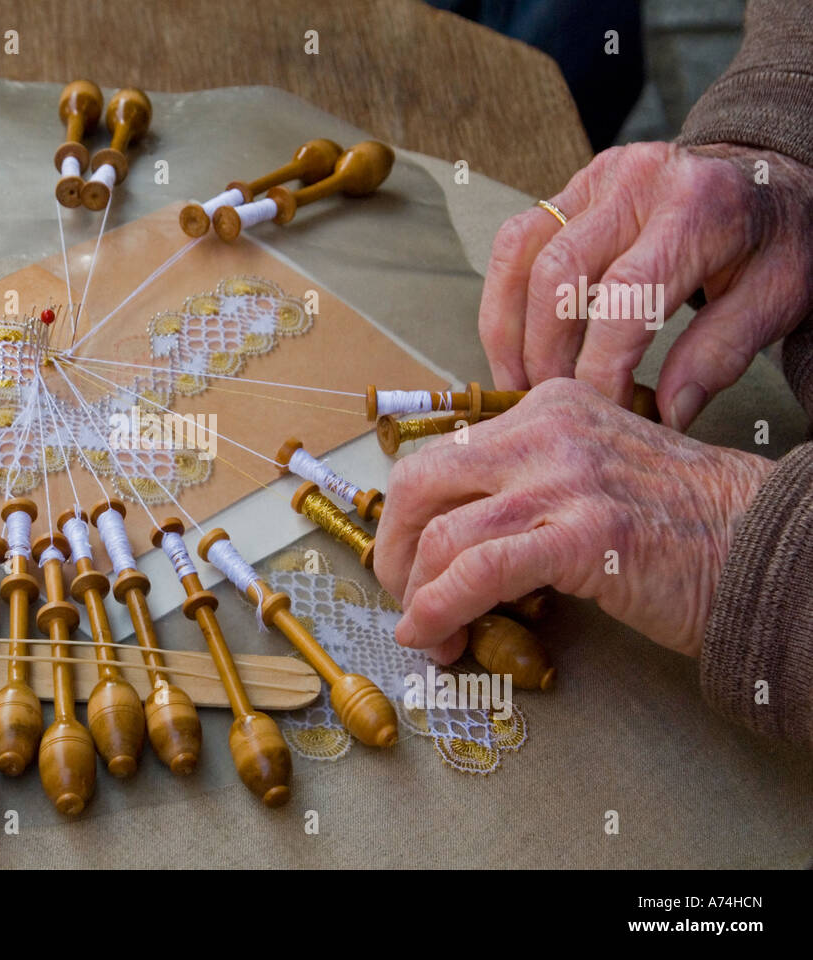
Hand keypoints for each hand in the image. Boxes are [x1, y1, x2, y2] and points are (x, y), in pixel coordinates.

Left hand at [372, 379, 773, 663]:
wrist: (764, 545)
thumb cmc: (682, 523)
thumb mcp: (591, 473)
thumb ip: (524, 486)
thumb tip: (447, 540)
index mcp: (546, 408)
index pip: (441, 455)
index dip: (409, 518)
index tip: (406, 561)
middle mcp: (547, 429)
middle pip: (421, 482)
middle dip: (394, 550)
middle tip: (397, 595)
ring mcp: (565, 477)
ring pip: (442, 533)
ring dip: (417, 595)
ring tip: (427, 635)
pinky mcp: (583, 532)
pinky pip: (478, 571)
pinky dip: (438, 609)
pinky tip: (433, 635)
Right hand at [479, 141, 812, 428]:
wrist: (766, 180)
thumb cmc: (773, 242)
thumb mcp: (775, 299)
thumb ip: (719, 356)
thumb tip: (665, 414)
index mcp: (699, 208)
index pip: (625, 299)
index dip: (602, 368)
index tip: (604, 412)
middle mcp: (638, 180)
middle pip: (557, 277)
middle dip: (545, 355)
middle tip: (553, 406)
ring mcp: (596, 177)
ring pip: (519, 256)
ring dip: (508, 330)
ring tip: (518, 382)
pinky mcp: (571, 186)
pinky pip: (515, 244)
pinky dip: (505, 300)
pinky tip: (518, 342)